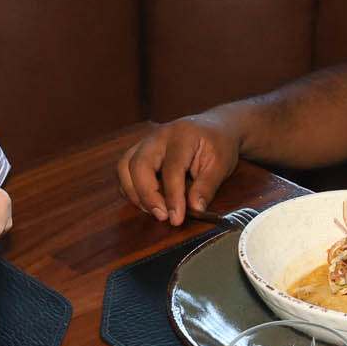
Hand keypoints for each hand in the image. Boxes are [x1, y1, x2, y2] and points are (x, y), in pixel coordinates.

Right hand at [117, 113, 241, 226]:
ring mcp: (146, 141)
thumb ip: (207, 187)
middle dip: (147, 195)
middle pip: (138, 164)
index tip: (176, 219)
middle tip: (162, 216)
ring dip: (134, 193)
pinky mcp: (140, 150)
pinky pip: (125, 170)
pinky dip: (131, 189)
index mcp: (182, 135)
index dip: (172, 197)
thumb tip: (195, 209)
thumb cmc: (219, 144)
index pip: (171, 169)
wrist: (215, 126)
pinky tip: (148, 201)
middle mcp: (159, 136)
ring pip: (125, 166)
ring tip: (154, 210)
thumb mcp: (221, 164)